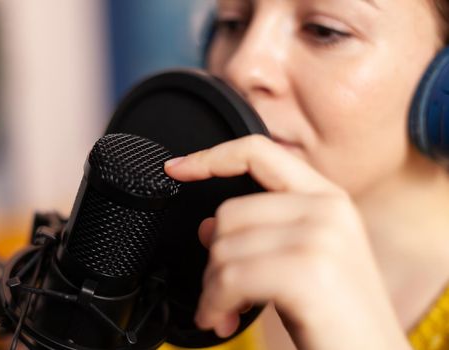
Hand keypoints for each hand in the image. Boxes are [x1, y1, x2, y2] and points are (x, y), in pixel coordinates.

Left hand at [165, 135, 410, 349]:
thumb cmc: (336, 316)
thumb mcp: (302, 261)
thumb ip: (259, 233)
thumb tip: (207, 228)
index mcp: (327, 198)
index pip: (259, 152)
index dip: (212, 156)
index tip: (177, 166)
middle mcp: (327, 208)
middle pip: (229, 212)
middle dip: (212, 260)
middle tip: (221, 293)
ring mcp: (320, 237)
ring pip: (224, 248)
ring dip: (212, 289)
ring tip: (224, 311)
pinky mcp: (307, 271)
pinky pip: (230, 278)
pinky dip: (214, 304)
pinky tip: (223, 321)